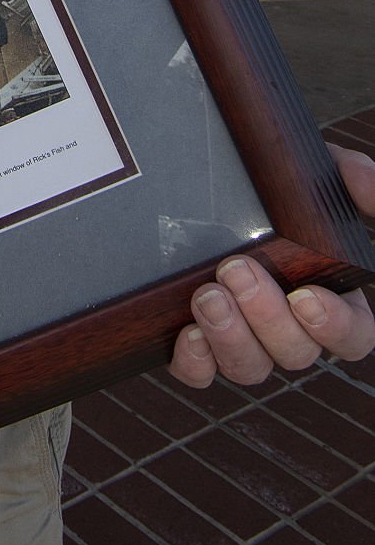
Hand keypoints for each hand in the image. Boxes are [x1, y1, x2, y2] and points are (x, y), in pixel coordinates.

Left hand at [169, 144, 374, 386]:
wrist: (199, 174)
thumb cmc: (271, 185)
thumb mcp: (314, 171)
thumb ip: (351, 174)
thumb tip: (370, 186)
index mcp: (329, 299)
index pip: (352, 336)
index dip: (335, 327)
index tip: (306, 296)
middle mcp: (287, 329)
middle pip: (295, 353)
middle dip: (267, 317)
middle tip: (236, 269)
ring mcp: (243, 341)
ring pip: (249, 368)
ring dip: (230, 337)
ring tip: (207, 295)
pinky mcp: (196, 346)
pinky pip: (198, 373)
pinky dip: (195, 362)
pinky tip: (188, 333)